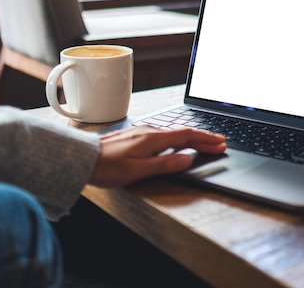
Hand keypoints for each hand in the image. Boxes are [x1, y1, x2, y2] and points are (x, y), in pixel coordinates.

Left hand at [88, 126, 226, 186]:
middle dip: (203, 137)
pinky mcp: (135, 136)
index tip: (220, 142)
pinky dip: (177, 138)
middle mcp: (149, 131)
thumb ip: (165, 165)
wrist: (83, 159)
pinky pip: (163, 134)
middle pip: (183, 132)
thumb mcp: (139, 171)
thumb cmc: (107, 167)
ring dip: (191, 137)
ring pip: (173, 133)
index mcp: (153, 139)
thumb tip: (186, 160)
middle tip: (219, 142)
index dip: (205, 139)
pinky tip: (177, 142)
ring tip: (203, 142)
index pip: (187, 136)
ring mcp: (142, 132)